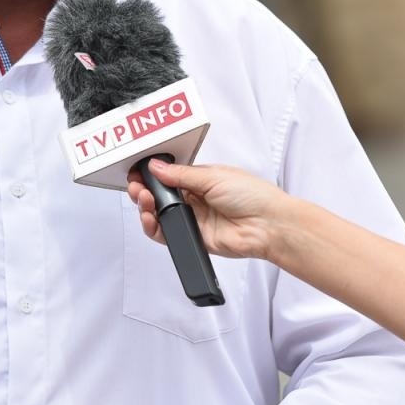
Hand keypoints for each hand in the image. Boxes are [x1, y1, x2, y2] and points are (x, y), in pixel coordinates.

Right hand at [127, 159, 290, 260]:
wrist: (267, 225)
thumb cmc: (252, 195)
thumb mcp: (213, 176)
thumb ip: (181, 175)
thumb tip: (156, 166)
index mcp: (201, 179)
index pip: (168, 175)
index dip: (152, 174)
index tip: (138, 171)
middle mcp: (195, 198)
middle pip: (160, 195)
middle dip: (144, 189)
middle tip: (136, 185)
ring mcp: (193, 219)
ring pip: (160, 215)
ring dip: (147, 207)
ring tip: (144, 199)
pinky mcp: (194, 238)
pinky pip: (167, 234)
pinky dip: (154, 228)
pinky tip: (150, 218)